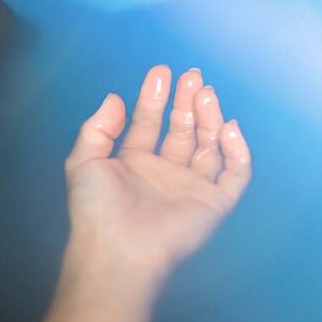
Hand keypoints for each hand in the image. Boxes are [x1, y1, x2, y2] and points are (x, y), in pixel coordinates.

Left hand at [62, 65, 252, 276]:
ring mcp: (190, 187)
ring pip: (210, 146)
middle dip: (186, 102)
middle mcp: (164, 173)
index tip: (161, 71)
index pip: (150, 123)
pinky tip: (227, 127)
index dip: (155, 97)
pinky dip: (238, 151)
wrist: (117, 249)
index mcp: (134, 163)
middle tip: (191, 76)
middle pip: (183, 130)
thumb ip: (98, 128)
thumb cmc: (96, 208)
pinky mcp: (214, 204)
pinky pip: (235, 174)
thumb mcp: (84, 161)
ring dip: (210, 118)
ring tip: (204, 93)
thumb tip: (115, 98)